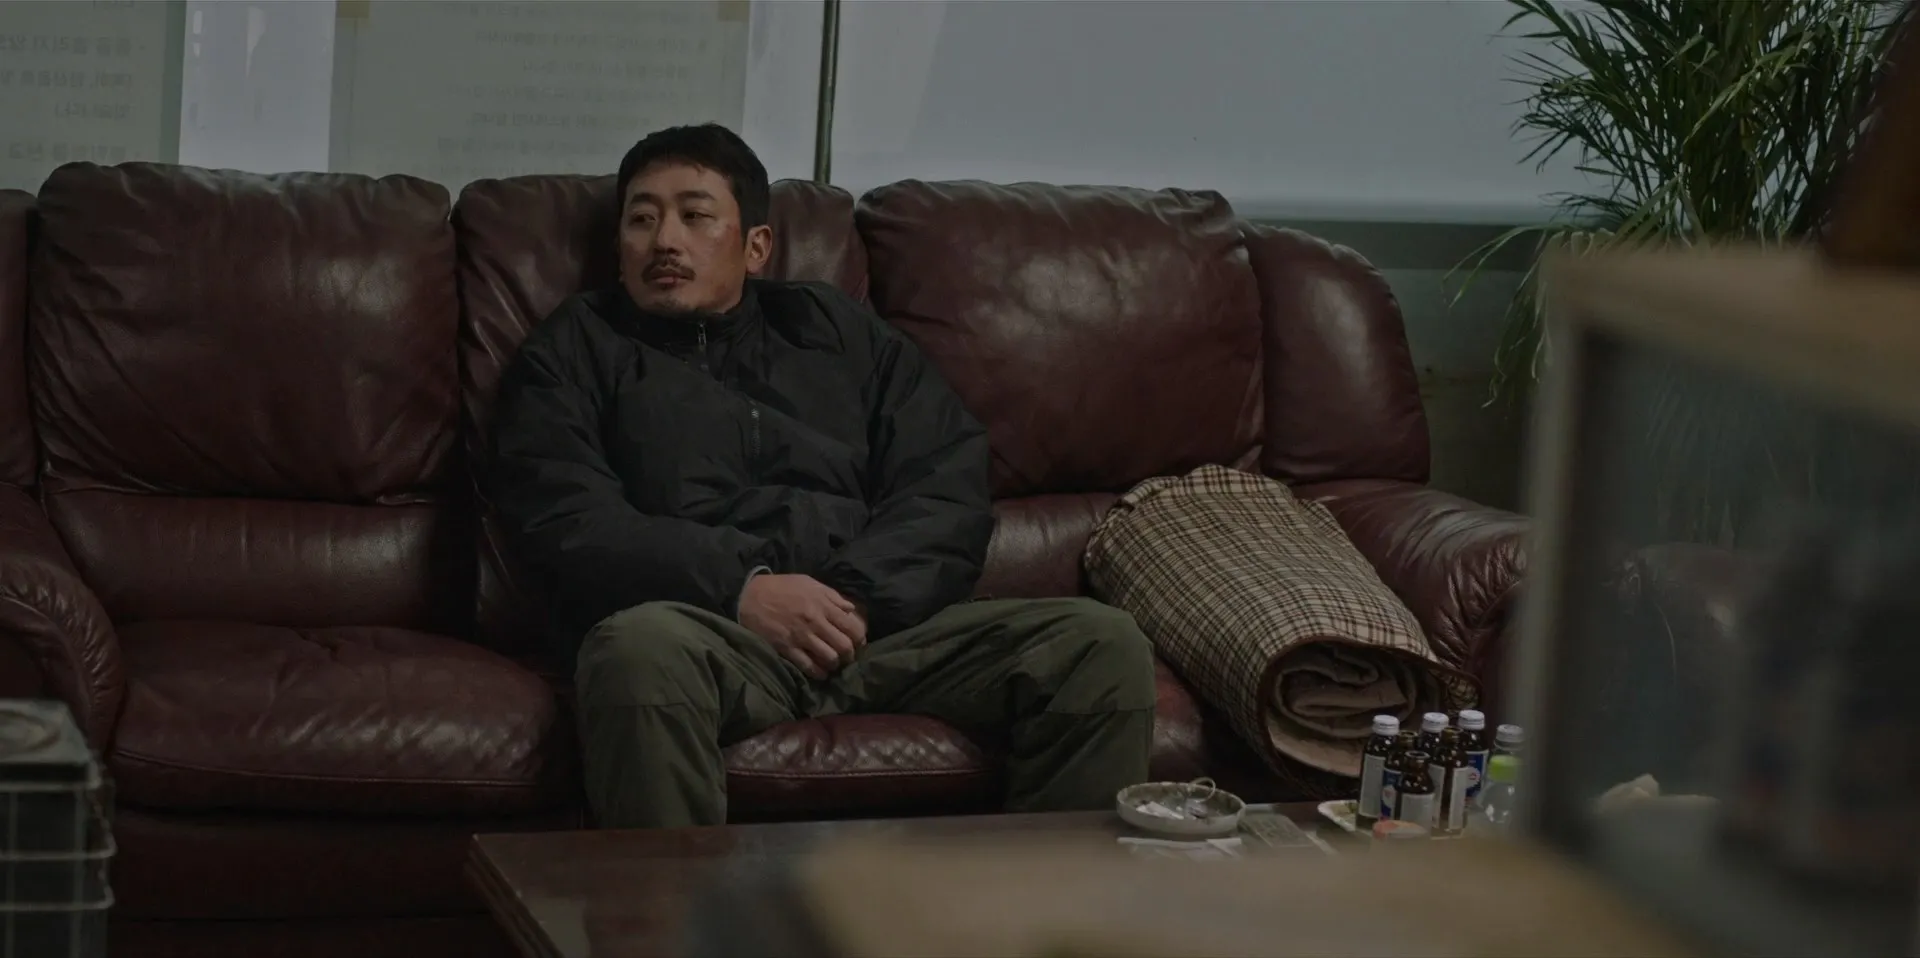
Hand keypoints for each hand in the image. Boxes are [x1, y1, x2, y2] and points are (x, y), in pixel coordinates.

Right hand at [738, 574, 866, 678]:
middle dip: (850, 654)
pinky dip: (819, 673)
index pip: (852, 627)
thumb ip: (832, 596)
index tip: (858, 643)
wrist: (749, 596)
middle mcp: (815, 622)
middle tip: (847, 657)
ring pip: (829, 658)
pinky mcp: (787, 648)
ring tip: (833, 663)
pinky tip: (821, 673)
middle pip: (844, 645)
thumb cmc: (781, 587)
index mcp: (823, 605)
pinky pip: (809, 667)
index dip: (859, 638)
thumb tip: (851, 609)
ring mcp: (801, 637)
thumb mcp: (809, 583)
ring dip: (835, 664)